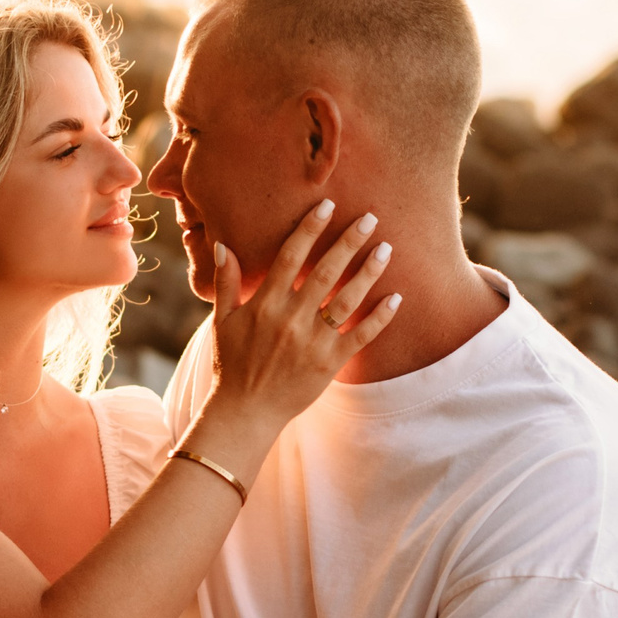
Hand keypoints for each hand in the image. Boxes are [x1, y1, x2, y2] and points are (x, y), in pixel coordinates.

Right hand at [203, 200, 398, 431]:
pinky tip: (396, 298)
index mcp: (264, 304)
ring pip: (346, 300)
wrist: (245, 411)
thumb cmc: (232, 364)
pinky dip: (379, 318)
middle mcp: (290, 319)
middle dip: (348, 242)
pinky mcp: (329, 364)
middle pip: (324, 272)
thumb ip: (226, 282)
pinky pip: (359, 337)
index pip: (289, 257)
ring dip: (368, 273)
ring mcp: (311, 342)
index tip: (328, 206)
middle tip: (370, 218)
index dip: (309, 229)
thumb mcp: (222, 321)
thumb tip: (222, 244)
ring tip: (386, 249)